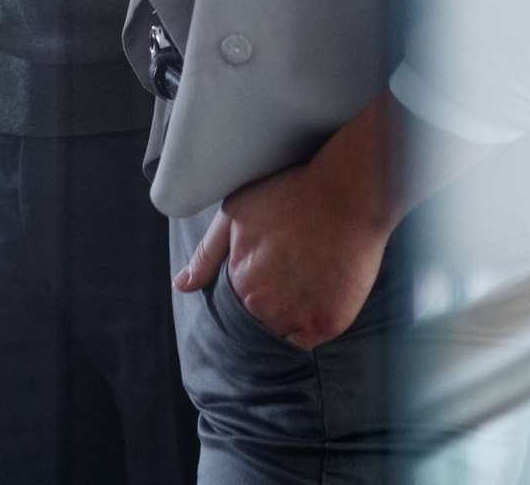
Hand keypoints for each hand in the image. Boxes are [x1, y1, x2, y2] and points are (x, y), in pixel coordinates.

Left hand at [176, 139, 400, 350]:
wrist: (347, 192)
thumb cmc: (291, 194)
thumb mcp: (236, 213)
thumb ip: (206, 254)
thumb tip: (181, 285)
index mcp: (240, 282)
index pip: (236, 304)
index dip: (253, 285)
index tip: (270, 266)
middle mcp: (264, 308)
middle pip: (260, 318)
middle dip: (271, 299)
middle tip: (293, 268)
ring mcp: (299, 317)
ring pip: (284, 329)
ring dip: (291, 312)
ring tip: (308, 276)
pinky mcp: (329, 322)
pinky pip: (312, 337)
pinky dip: (313, 321)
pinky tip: (321, 291)